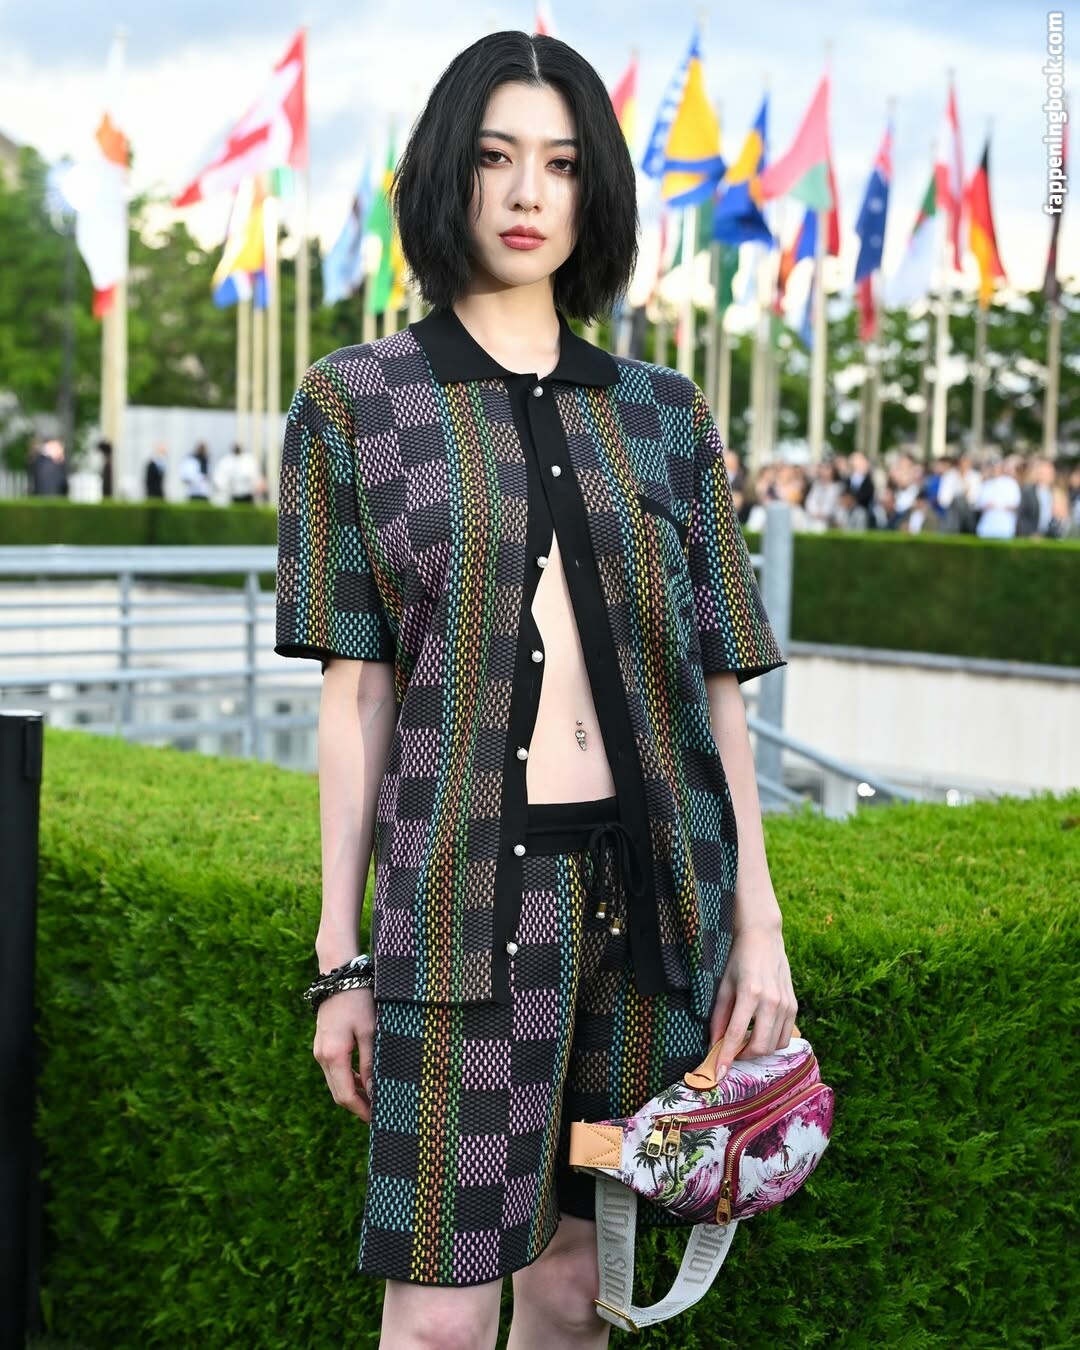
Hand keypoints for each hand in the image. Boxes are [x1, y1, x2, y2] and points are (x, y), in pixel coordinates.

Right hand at [313, 988, 374, 1121]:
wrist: (339, 976)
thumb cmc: (358, 1001)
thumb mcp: (370, 1031)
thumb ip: (371, 1063)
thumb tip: (374, 1091)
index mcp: (334, 1056)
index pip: (346, 1096)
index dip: (361, 1111)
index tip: (377, 1119)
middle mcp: (322, 1057)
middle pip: (338, 1093)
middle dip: (357, 1106)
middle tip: (378, 1113)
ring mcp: (319, 1050)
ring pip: (335, 1082)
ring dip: (353, 1093)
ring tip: (374, 1098)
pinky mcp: (322, 1044)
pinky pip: (334, 1070)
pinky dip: (347, 1079)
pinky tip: (364, 1079)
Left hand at [707, 919, 797, 1080]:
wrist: (763, 937)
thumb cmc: (738, 958)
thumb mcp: (723, 984)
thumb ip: (719, 1016)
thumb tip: (714, 1044)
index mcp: (750, 993)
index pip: (736, 1034)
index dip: (726, 1057)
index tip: (718, 1074)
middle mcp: (771, 1001)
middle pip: (760, 1046)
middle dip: (743, 1056)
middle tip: (731, 1053)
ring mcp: (786, 1004)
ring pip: (774, 1045)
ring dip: (757, 1050)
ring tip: (744, 1042)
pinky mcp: (793, 1006)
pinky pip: (785, 1036)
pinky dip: (771, 1042)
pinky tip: (759, 1034)